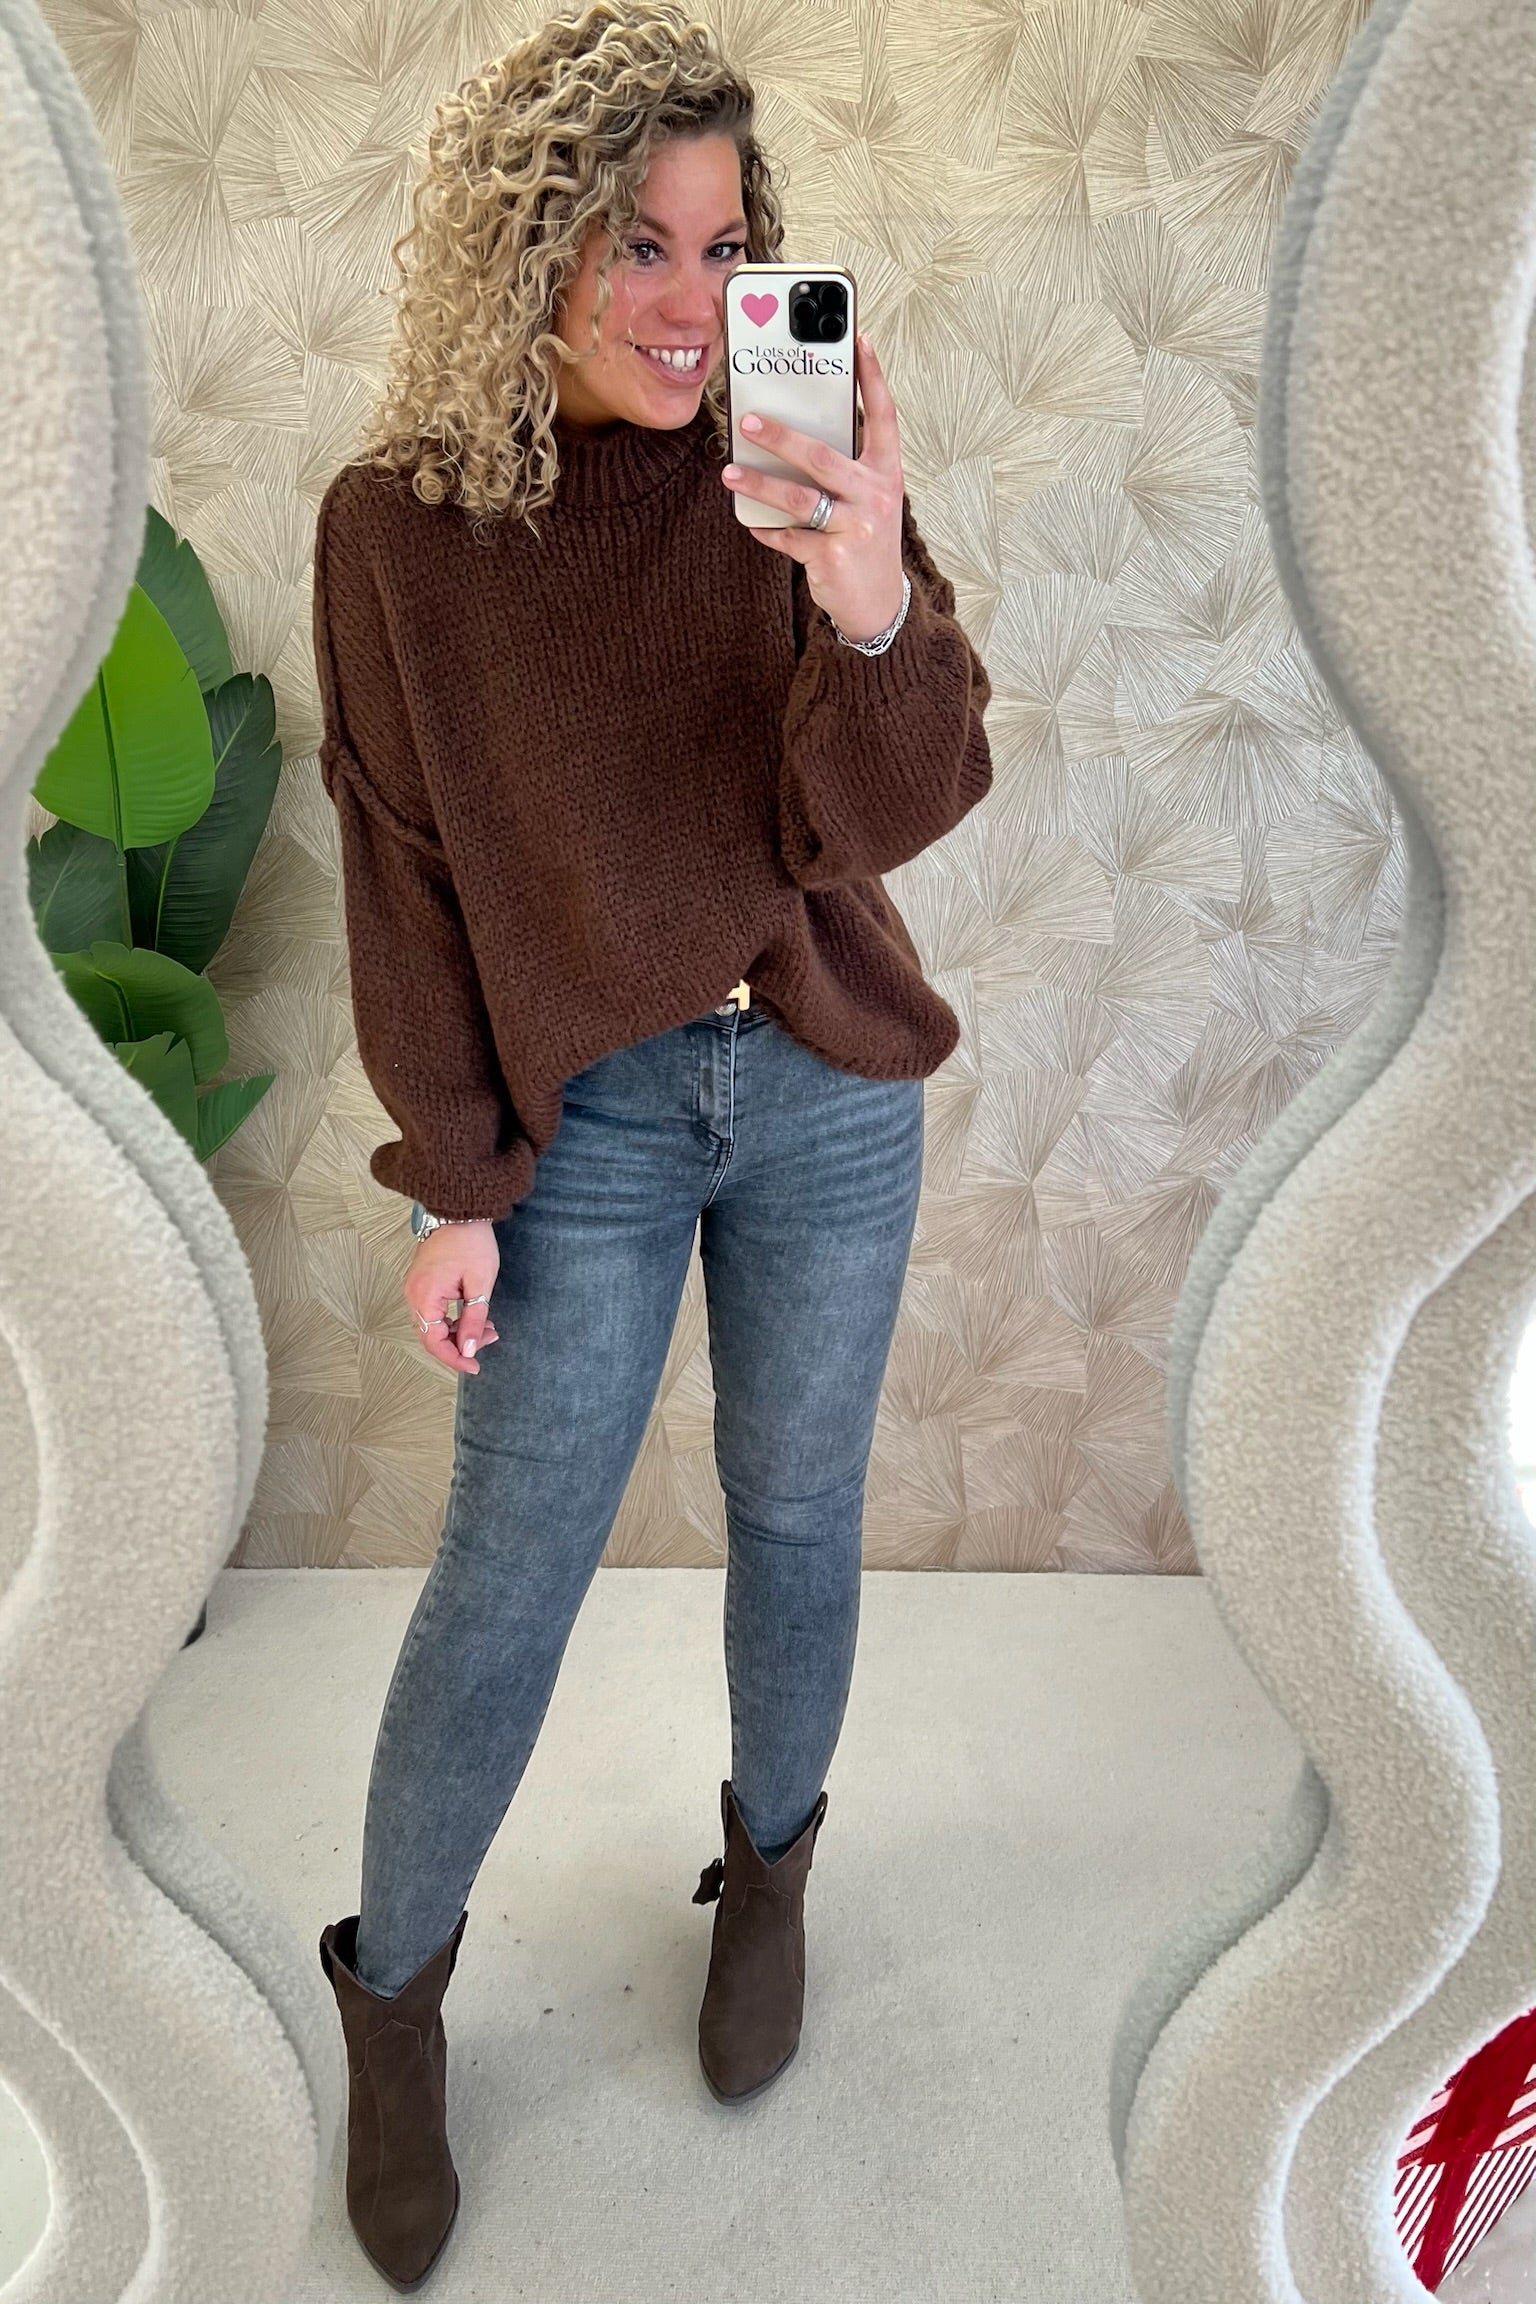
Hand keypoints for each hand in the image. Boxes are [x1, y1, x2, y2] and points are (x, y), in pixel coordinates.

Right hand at [405, 1222, 500, 1376]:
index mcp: (425, 1296)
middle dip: (461, 1344)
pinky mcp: (421, 1284)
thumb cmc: (471, 1242)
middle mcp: (413, 1295)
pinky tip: (473, 1315)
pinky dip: (452, 1319)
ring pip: (433, 1325)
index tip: (474, 1366)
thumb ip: (474, 1319)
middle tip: (490, 1337)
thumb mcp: (480, 1283)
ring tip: (487, 1326)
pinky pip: (433, 1312)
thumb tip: (470, 1349)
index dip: (454, 1358)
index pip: (433, 1341)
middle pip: (432, 1335)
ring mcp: (415, 1289)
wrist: (459, 1211)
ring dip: (458, 1331)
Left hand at [720, 331, 905, 643]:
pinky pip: (789, 537)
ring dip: (759, 484)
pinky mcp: (833, 557)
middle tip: (748, 422)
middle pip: (823, 457)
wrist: (878, 605)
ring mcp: (856, 527)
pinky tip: (752, 522)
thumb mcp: (867, 500)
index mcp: (887, 473)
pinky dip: (767, 530)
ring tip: (730, 474)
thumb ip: (843, 467)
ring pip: (799, 498)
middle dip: (782, 437)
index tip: (858, 341)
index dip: (872, 377)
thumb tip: (793, 433)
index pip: (884, 416)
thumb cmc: (864, 540)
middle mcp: (876, 496)